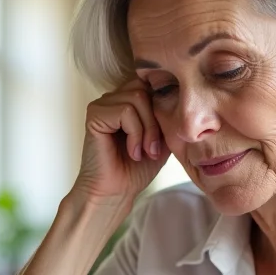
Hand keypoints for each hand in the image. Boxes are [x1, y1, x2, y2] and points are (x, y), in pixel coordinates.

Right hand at [72, 79, 169, 204]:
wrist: (116, 191)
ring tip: (143, 152)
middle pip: (146, 87)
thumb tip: (181, 93)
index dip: (163, 106)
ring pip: (137, 98)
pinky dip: (135, 134)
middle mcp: (113, 98)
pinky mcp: (94, 114)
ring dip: (147, 129)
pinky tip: (132, 152)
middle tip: (154, 148)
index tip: (163, 137)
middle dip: (156, 120)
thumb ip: (168, 113)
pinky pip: (125, 111)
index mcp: (128, 100)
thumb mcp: (163, 137)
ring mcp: (102, 104)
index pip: (152, 83)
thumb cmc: (137, 167)